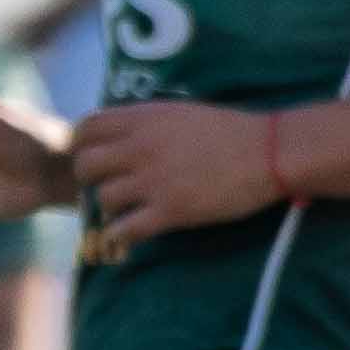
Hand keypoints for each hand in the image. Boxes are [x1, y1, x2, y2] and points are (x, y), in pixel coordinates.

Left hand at [59, 97, 289, 252]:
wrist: (269, 152)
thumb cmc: (230, 131)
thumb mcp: (180, 114)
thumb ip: (145, 124)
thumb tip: (117, 137)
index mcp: (143, 119)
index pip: (86, 128)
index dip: (81, 145)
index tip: (94, 156)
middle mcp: (140, 147)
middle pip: (85, 165)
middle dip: (90, 179)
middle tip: (107, 186)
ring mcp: (153, 180)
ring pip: (104, 199)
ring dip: (111, 208)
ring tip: (128, 210)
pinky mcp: (169, 211)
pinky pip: (123, 230)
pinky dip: (121, 236)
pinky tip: (131, 234)